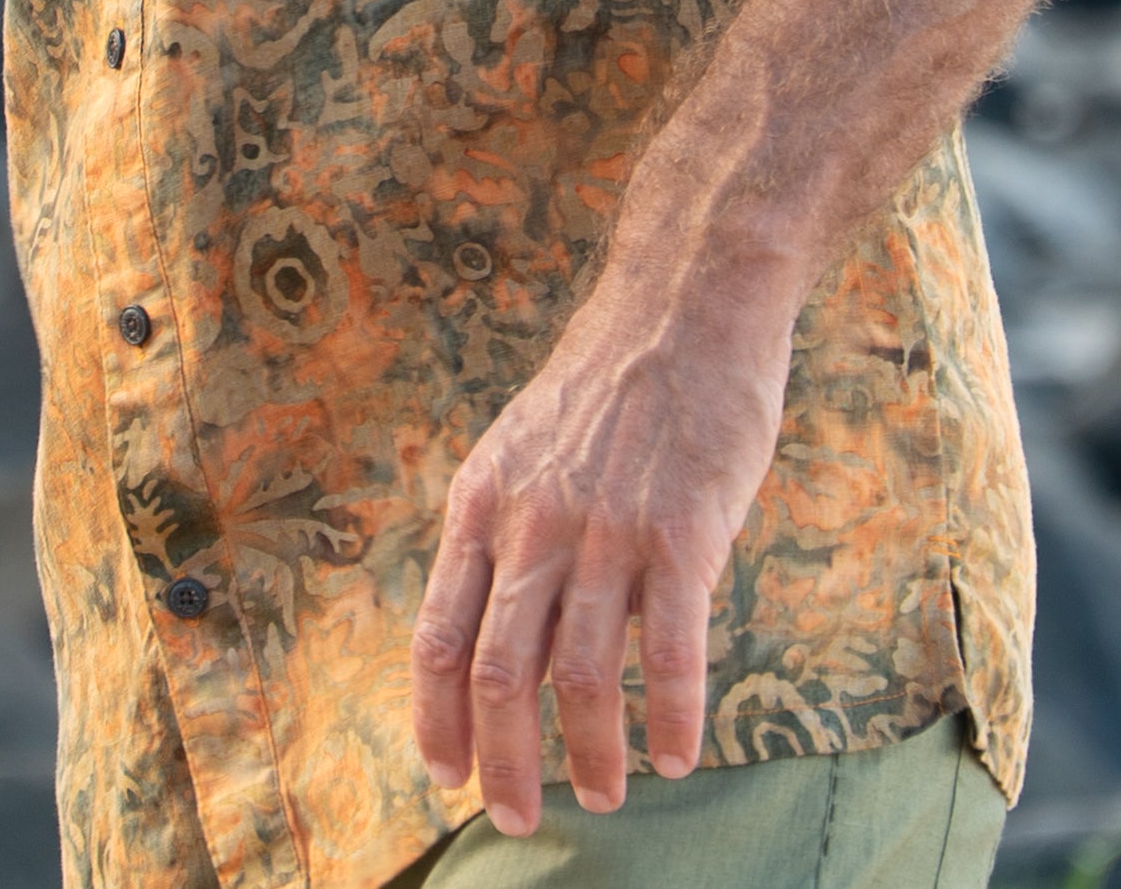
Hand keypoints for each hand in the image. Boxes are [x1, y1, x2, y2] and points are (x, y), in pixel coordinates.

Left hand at [409, 261, 795, 834]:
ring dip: (590, 754)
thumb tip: (513, 634)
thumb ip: (514, 535)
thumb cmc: (612, 383)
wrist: (684, 303)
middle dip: (504, 762)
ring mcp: (608, 527)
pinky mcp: (684, 530)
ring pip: (582, 676)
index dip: (436, 716)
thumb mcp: (528, 448)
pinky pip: (671, 650)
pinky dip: (674, 717)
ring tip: (606, 796)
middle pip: (499, 672)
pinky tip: (681, 755)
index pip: (439, 633)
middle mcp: (534, 521)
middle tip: (519, 818)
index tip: (446, 774)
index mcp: (484, 501)